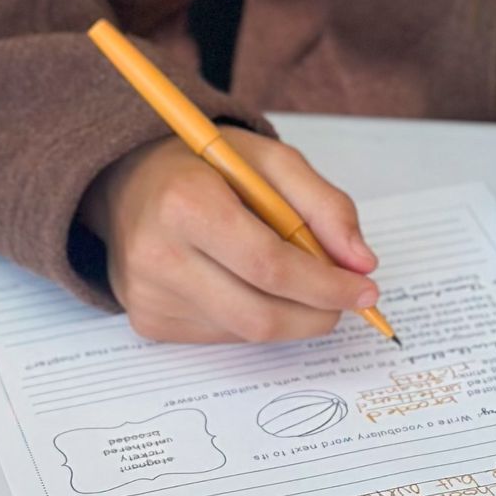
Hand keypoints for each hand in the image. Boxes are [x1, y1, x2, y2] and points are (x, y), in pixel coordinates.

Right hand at [79, 127, 379, 344]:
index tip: (366, 289)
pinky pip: (224, 335)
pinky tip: (250, 284)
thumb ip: (324, 204)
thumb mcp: (271, 160)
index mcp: (185, 203)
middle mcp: (157, 256)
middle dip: (317, 313)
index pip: (268, 265)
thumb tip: (361, 263)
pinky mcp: (148, 322)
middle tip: (348, 300)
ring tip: (299, 281)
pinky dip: (255, 317)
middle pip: (258, 313)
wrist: (129, 181)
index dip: (325, 285)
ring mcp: (148, 297)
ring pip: (246, 331)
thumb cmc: (206, 166)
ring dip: (290, 316)